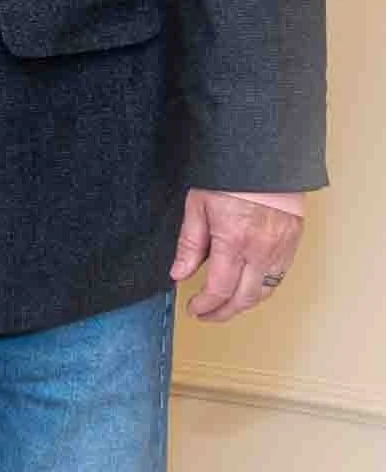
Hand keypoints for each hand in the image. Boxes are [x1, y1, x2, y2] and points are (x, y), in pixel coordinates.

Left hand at [170, 188, 302, 321]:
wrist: (264, 157)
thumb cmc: (229, 176)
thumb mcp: (198, 205)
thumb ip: (190, 244)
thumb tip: (178, 273)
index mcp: (234, 241)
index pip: (219, 290)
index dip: (205, 306)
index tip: (194, 309)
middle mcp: (260, 251)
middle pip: (243, 300)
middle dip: (223, 313)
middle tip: (206, 314)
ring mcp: (280, 250)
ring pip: (264, 293)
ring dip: (243, 304)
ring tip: (225, 305)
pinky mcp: (292, 244)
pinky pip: (279, 278)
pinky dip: (262, 289)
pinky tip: (248, 287)